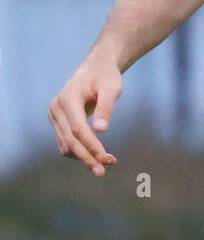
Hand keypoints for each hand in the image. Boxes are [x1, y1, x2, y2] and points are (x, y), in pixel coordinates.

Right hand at [49, 55, 122, 176]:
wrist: (96, 68)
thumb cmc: (106, 76)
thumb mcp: (112, 88)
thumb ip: (106, 107)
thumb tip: (101, 131)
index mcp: (67, 99)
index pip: (77, 129)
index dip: (91, 146)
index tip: (106, 158)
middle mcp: (56, 109)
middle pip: (69, 141)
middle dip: (87, 157)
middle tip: (103, 171)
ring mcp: (54, 116)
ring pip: (66, 145)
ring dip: (84, 157)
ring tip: (108, 162)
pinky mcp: (58, 122)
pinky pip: (66, 143)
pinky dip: (80, 151)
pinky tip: (97, 155)